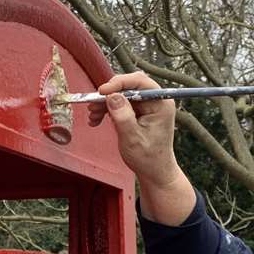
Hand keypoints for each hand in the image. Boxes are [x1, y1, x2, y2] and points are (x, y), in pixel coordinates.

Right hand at [86, 71, 181, 188]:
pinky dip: (108, 110)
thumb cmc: (148, 158)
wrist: (154, 171)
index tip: (102, 91)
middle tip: (93, 103)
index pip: (140, 82)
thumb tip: (112, 96)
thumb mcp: (132, 138)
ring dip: (105, 103)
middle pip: (129, 86)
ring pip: (122, 94)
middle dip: (110, 94)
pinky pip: (121, 104)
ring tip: (93, 115)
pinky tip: (97, 119)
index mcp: (161, 104)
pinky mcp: (139, 112)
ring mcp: (147, 106)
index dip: (120, 83)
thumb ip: (123, 116)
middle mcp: (155, 101)